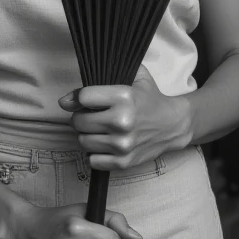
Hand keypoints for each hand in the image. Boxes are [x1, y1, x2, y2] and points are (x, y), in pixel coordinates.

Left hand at [58, 64, 193, 171]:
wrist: (173, 125)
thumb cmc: (149, 98)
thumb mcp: (134, 75)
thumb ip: (100, 76)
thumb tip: (65, 101)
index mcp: (125, 96)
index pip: (83, 97)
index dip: (79, 98)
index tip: (84, 101)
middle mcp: (123, 121)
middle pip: (78, 121)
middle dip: (82, 117)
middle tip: (94, 115)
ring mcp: (123, 144)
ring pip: (83, 141)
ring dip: (88, 135)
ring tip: (101, 129)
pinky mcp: (124, 162)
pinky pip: (92, 160)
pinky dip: (96, 153)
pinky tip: (107, 144)